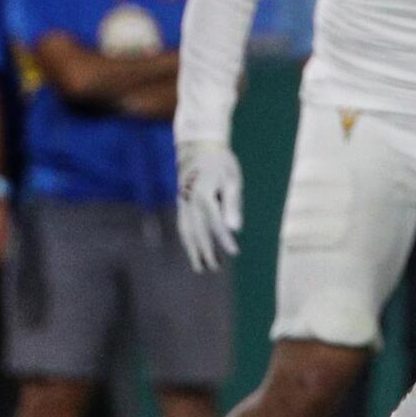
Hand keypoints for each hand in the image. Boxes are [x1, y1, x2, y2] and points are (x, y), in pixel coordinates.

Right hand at [176, 140, 242, 271]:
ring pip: (186, 230)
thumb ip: (232, 205)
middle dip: (205, 251)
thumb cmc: (221, 164)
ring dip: (192, 249)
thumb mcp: (232, 181)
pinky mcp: (180, 202)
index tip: (233, 254)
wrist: (199, 147)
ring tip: (200, 267)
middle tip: (213, 268)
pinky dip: (187, 238)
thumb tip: (235, 229)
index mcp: (204, 196)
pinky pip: (182, 224)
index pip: (216, 224)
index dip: (225, 240)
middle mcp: (190, 201)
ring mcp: (182, 202)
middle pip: (198, 231)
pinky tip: (192, 249)